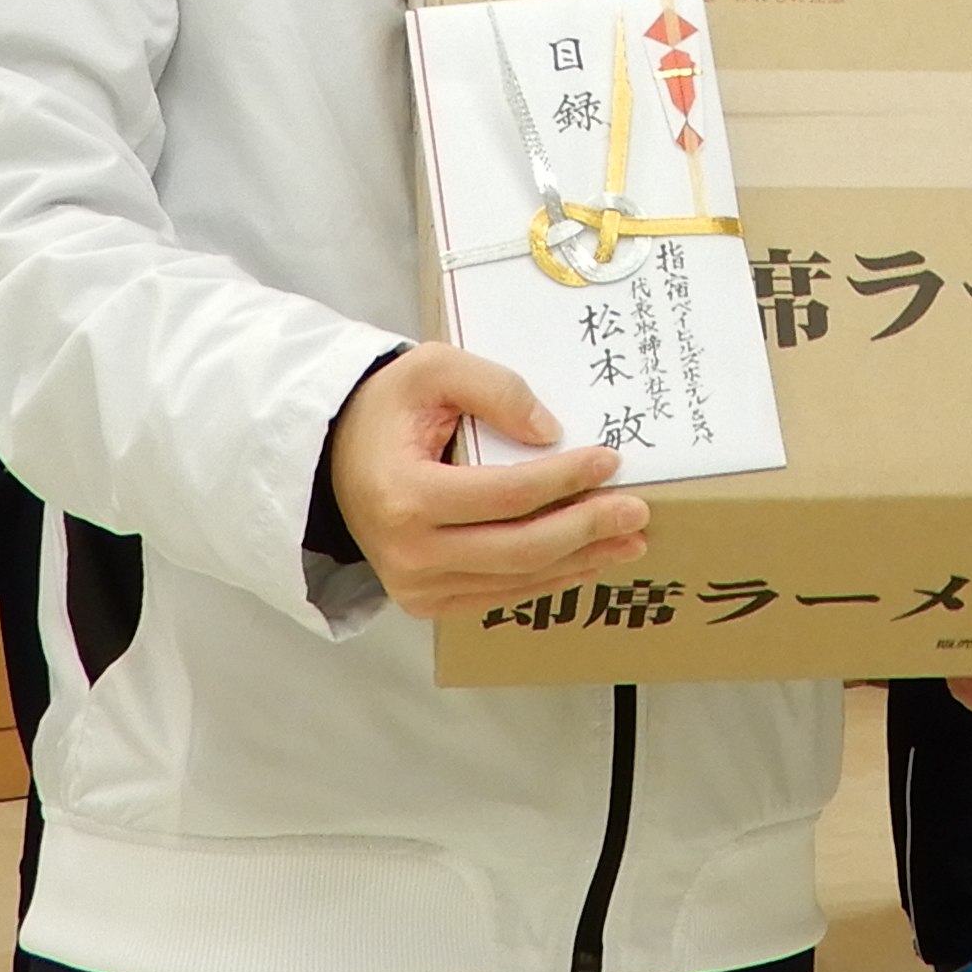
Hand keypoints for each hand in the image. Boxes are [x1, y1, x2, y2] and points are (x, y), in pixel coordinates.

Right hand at [323, 342, 646, 619]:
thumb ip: (495, 389)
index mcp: (406, 495)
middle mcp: (409, 553)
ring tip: (627, 540)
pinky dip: (547, 578)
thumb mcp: (433, 368)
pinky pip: (499, 595)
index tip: (610, 460)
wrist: (334, 457)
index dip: (565, 478)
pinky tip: (584, 559)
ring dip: (579, 560)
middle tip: (637, 511)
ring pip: (516, 580)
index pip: (506, 494)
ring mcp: (416, 586)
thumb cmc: (386, 408)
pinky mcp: (426, 602)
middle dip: (586, 529)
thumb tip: (551, 433)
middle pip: (520, 548)